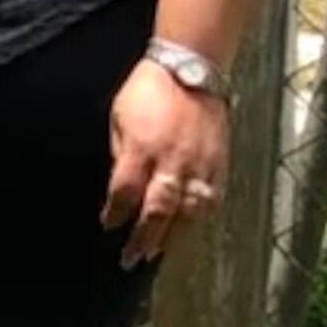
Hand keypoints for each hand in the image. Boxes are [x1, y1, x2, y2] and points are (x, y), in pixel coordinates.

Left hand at [103, 54, 228, 265]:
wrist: (191, 68)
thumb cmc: (150, 89)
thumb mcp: (119, 117)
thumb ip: (120, 154)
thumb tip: (120, 184)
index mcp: (141, 150)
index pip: (124, 194)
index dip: (114, 214)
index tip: (108, 226)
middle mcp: (171, 163)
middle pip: (157, 212)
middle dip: (143, 239)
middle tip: (131, 259)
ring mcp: (198, 166)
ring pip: (187, 214)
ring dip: (172, 238)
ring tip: (160, 253)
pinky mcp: (219, 164)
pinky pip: (210, 200)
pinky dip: (199, 219)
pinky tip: (190, 229)